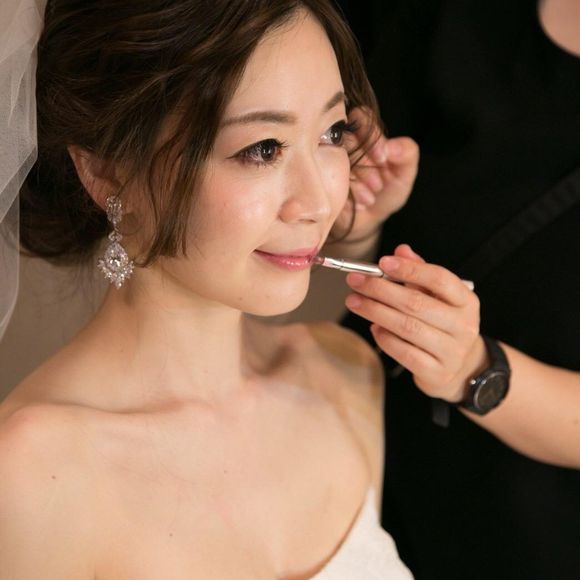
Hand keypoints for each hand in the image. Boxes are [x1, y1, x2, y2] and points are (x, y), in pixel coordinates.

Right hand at [333, 107, 418, 240]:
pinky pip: (327, 177)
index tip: (383, 158)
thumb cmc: (383, 194)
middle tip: (377, 185)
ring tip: (370, 198)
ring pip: (336, 157)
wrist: (365, 222)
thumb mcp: (403, 176)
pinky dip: (349, 191)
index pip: (361, 116)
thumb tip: (392, 146)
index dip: (372, 135)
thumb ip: (407, 154)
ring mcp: (327, 160)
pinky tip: (359, 203)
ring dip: (358, 179)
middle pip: (346, 137)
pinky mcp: (318, 178)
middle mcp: (342, 144)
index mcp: (364, 136)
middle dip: (365, 162)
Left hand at [345, 244, 487, 401]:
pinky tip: (373, 327)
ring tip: (354, 302)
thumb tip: (401, 250)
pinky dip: (384, 338)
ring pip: (407, 327)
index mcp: (466, 301)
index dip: (409, 269)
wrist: (461, 367)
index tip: (382, 262)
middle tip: (355, 281)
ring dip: (375, 312)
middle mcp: (464, 326)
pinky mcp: (437, 373)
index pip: (440, 279)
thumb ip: (420, 272)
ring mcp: (452, 351)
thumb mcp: (438, 297)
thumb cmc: (442, 324)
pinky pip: (404, 353)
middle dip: (380, 290)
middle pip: (416, 303)